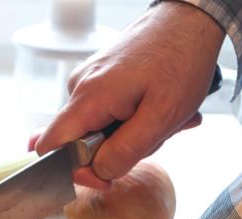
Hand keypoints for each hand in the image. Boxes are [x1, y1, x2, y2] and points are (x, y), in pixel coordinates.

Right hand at [35, 1, 224, 189]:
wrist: (191, 18)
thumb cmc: (181, 59)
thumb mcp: (161, 117)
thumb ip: (125, 151)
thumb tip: (97, 173)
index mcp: (89, 98)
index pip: (50, 148)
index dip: (73, 172)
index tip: (107, 176)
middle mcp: (80, 88)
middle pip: (78, 143)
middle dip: (117, 150)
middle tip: (154, 137)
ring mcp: (88, 81)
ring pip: (97, 130)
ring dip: (131, 134)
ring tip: (164, 118)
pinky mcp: (100, 78)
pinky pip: (107, 113)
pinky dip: (133, 118)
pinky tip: (157, 108)